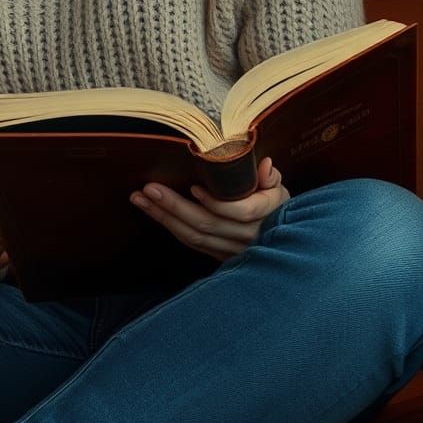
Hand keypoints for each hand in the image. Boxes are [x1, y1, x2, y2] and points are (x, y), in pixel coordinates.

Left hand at [130, 156, 288, 261]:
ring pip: (195, 236)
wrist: (282, 243)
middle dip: (175, 206)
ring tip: (140, 198)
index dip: (216, 203)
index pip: (240, 212)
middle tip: (149, 188)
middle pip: (208, 224)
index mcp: (266, 215)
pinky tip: (154, 212)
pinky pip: (192, 242)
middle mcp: (248, 236)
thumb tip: (265, 166)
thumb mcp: (279, 189)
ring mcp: (232, 250)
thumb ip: (271, 177)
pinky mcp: (219, 256)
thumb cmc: (278, 207)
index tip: (194, 188)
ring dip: (164, 217)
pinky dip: (171, 227)